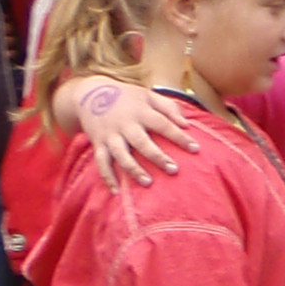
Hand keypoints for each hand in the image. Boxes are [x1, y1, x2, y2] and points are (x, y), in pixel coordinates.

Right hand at [68, 78, 196, 187]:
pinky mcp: (98, 144)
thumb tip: (187, 124)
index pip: (162, 124)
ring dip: (134, 169)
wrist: (88, 93)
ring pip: (121, 155)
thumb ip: (169, 107)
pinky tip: (116, 192)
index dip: (179, 137)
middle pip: (141, 142)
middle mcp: (124, 124)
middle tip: (174, 170)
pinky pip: (101, 163)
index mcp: (140, 112)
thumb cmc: (127, 97)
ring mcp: (110, 135)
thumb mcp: (148, 95)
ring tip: (148, 183)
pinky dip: (107, 178)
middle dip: (157, 157)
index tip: (195, 149)